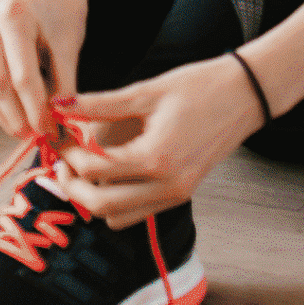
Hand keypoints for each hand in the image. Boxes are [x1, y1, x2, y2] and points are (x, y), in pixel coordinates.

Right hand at [0, 0, 88, 143]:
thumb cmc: (64, 11)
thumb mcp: (70, 45)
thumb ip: (66, 85)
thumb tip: (60, 126)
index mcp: (13, 14)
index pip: (23, 77)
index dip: (37, 111)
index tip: (53, 132)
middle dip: (19, 119)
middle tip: (38, 138)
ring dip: (6, 117)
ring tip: (28, 131)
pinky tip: (15, 116)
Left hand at [48, 53, 265, 227]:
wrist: (245, 95)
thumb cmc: (199, 87)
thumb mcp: (146, 91)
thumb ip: (100, 103)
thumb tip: (60, 105)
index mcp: (156, 158)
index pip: (94, 169)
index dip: (68, 154)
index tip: (58, 138)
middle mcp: (167, 186)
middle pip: (100, 206)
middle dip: (73, 186)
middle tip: (63, 161)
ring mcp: (176, 194)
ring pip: (117, 217)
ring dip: (93, 198)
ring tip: (84, 166)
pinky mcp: (181, 194)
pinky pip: (138, 212)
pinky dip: (116, 201)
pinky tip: (111, 172)